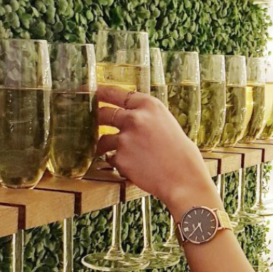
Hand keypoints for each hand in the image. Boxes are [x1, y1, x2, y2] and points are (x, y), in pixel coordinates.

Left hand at [97, 86, 221, 217]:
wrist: (184, 179)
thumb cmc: (181, 154)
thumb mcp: (167, 123)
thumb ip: (147, 117)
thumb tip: (128, 115)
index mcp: (149, 105)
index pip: (115, 93)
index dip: (99, 92)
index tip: (89, 93)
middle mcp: (135, 118)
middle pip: (103, 113)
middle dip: (96, 120)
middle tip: (91, 123)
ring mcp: (125, 139)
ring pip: (103, 139)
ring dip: (103, 145)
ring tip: (108, 151)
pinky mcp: (120, 158)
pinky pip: (110, 158)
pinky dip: (115, 162)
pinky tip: (128, 166)